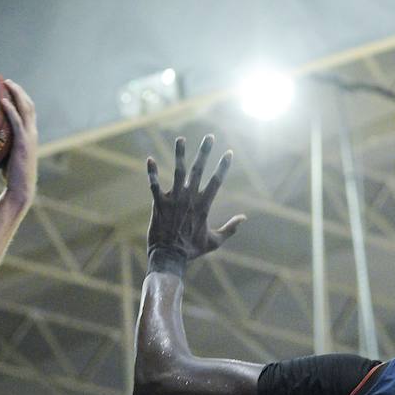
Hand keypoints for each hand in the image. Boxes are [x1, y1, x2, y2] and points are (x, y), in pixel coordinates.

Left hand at [0, 79, 37, 206]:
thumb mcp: (5, 156)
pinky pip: (16, 121)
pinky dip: (10, 109)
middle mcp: (32, 133)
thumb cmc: (11, 176)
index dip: (22, 99)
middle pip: (29, 106)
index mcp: (30, 136)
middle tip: (8, 82)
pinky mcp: (22, 142)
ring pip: (26, 109)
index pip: (29, 113)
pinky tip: (2, 101)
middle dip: (20, 92)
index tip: (11, 89)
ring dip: (17, 94)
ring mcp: (29, 137)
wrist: (21, 188)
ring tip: (7, 84)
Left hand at [146, 134, 245, 275]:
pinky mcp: (159, 204)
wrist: (169, 257)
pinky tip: (149, 159)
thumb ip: (230, 229)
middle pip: (199, 170)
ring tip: (181, 138)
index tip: (229, 152)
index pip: (216, 181)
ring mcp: (174, 200)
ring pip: (178, 172)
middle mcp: (189, 199)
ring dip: (179, 154)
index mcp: (204, 206)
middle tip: (209, 136)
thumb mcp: (215, 242)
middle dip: (205, 152)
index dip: (223, 166)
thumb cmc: (191, 250)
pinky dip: (152, 172)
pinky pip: (154, 185)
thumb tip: (244, 218)